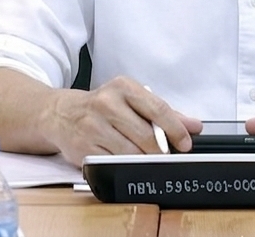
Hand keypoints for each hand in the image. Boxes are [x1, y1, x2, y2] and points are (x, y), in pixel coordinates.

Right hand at [42, 75, 201, 165]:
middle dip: (161, 150)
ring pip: (131, 153)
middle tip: (167, 156)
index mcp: (123, 87)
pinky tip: (127, 162)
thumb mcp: (132, 100)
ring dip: (145, 161)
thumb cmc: (102, 106)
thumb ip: (164, 112)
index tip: (185, 143)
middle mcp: (107, 104)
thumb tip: (194, 125)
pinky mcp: (84, 148)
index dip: (175, 129)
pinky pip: (114, 163)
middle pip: (146, 135)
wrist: (61, 113)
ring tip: (148, 160)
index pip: (157, 109)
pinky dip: (125, 167)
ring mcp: (93, 127)